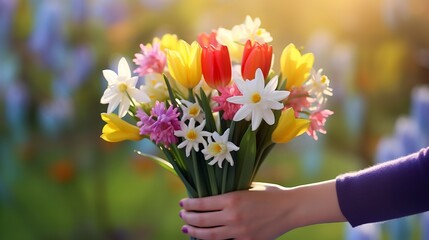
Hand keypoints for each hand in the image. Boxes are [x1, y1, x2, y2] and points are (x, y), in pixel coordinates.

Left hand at [178, 182, 294, 239]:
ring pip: (209, 236)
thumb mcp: (248, 187)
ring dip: (195, 233)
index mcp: (232, 199)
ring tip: (187, 230)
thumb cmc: (270, 194)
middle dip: (188, 219)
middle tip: (183, 216)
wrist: (291, 208)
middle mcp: (232, 216)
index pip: (202, 204)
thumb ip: (231, 193)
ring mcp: (239, 232)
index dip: (189, 204)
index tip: (183, 203)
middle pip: (202, 221)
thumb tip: (214, 195)